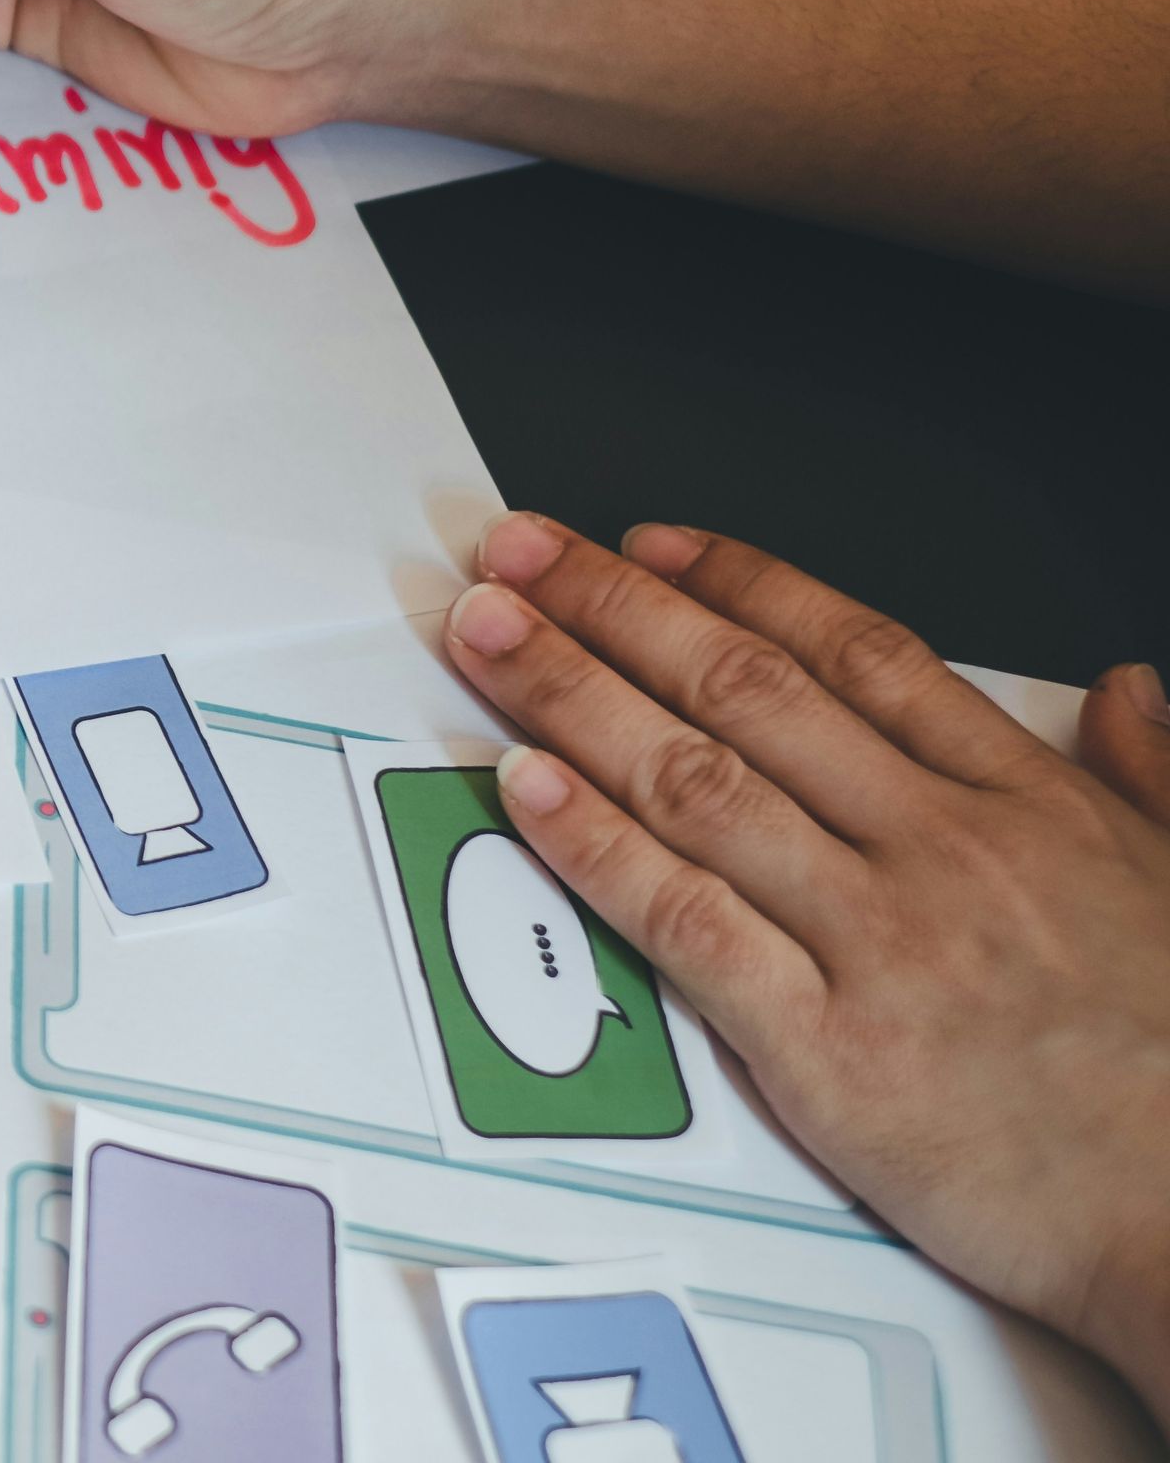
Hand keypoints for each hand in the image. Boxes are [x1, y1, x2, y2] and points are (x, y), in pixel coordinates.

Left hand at [444, 513, 1169, 1417]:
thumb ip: (1143, 776)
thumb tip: (1121, 687)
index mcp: (1027, 804)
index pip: (854, 651)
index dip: (734, 582)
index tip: (645, 544)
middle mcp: (944, 854)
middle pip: (745, 692)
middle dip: (613, 608)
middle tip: (520, 557)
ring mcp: (881, 946)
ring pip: (693, 783)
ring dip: (572, 694)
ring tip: (489, 635)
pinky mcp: (827, 1049)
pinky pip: (685, 920)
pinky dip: (593, 844)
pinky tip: (525, 784)